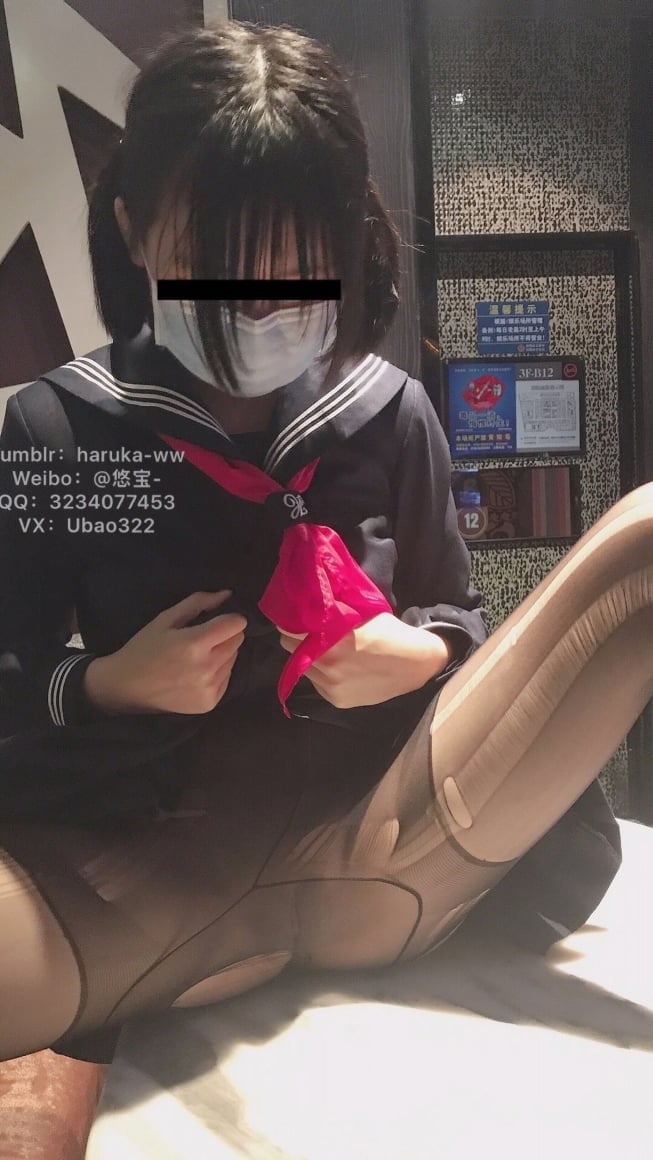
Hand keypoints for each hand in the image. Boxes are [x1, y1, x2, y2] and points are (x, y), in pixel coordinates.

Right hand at [83, 590, 246, 714]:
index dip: (229, 618)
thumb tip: (227, 595)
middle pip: (237, 641)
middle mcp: (207, 668)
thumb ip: (198, 603)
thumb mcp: (166, 619)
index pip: (237, 624)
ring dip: (221, 654)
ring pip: (233, 659)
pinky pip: (227, 678)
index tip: (216, 620)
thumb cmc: (144, 648)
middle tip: (200, 640)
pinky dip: (217, 673)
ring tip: (195, 658)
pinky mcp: (209, 703)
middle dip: (224, 635)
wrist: (126, 687)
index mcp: (195, 644)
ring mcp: (209, 688)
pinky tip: (195, 674)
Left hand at [277, 614, 452, 708]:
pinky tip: (338, 668)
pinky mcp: (336, 699)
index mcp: (333, 640)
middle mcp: (328, 665)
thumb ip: (333, 614)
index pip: (290, 631)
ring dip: (309, 658)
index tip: (295, 618)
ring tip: (326, 652)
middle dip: (297, 640)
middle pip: (290, 649)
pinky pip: (317, 683)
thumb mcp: (361, 615)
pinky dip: (322, 675)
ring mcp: (331, 686)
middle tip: (309, 633)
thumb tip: (310, 606)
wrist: (416, 665)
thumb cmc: (390, 633)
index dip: (291, 622)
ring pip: (303, 668)